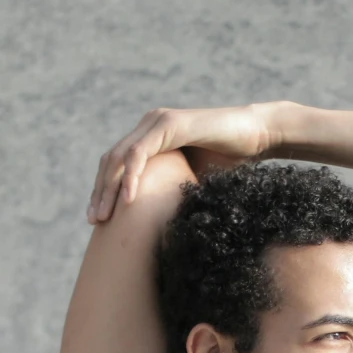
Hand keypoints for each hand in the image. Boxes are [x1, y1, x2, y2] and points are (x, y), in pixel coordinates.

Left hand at [87, 103, 288, 222]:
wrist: (259, 136)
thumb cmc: (232, 160)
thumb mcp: (193, 181)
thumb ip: (171, 193)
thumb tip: (156, 229)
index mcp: (151, 138)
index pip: (117, 165)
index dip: (104, 190)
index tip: (98, 220)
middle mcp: (149, 126)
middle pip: (111, 161)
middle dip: (99, 192)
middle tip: (93, 222)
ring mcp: (157, 123)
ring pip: (121, 157)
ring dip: (109, 188)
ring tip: (104, 216)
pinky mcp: (170, 124)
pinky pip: (141, 152)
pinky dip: (132, 176)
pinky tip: (128, 200)